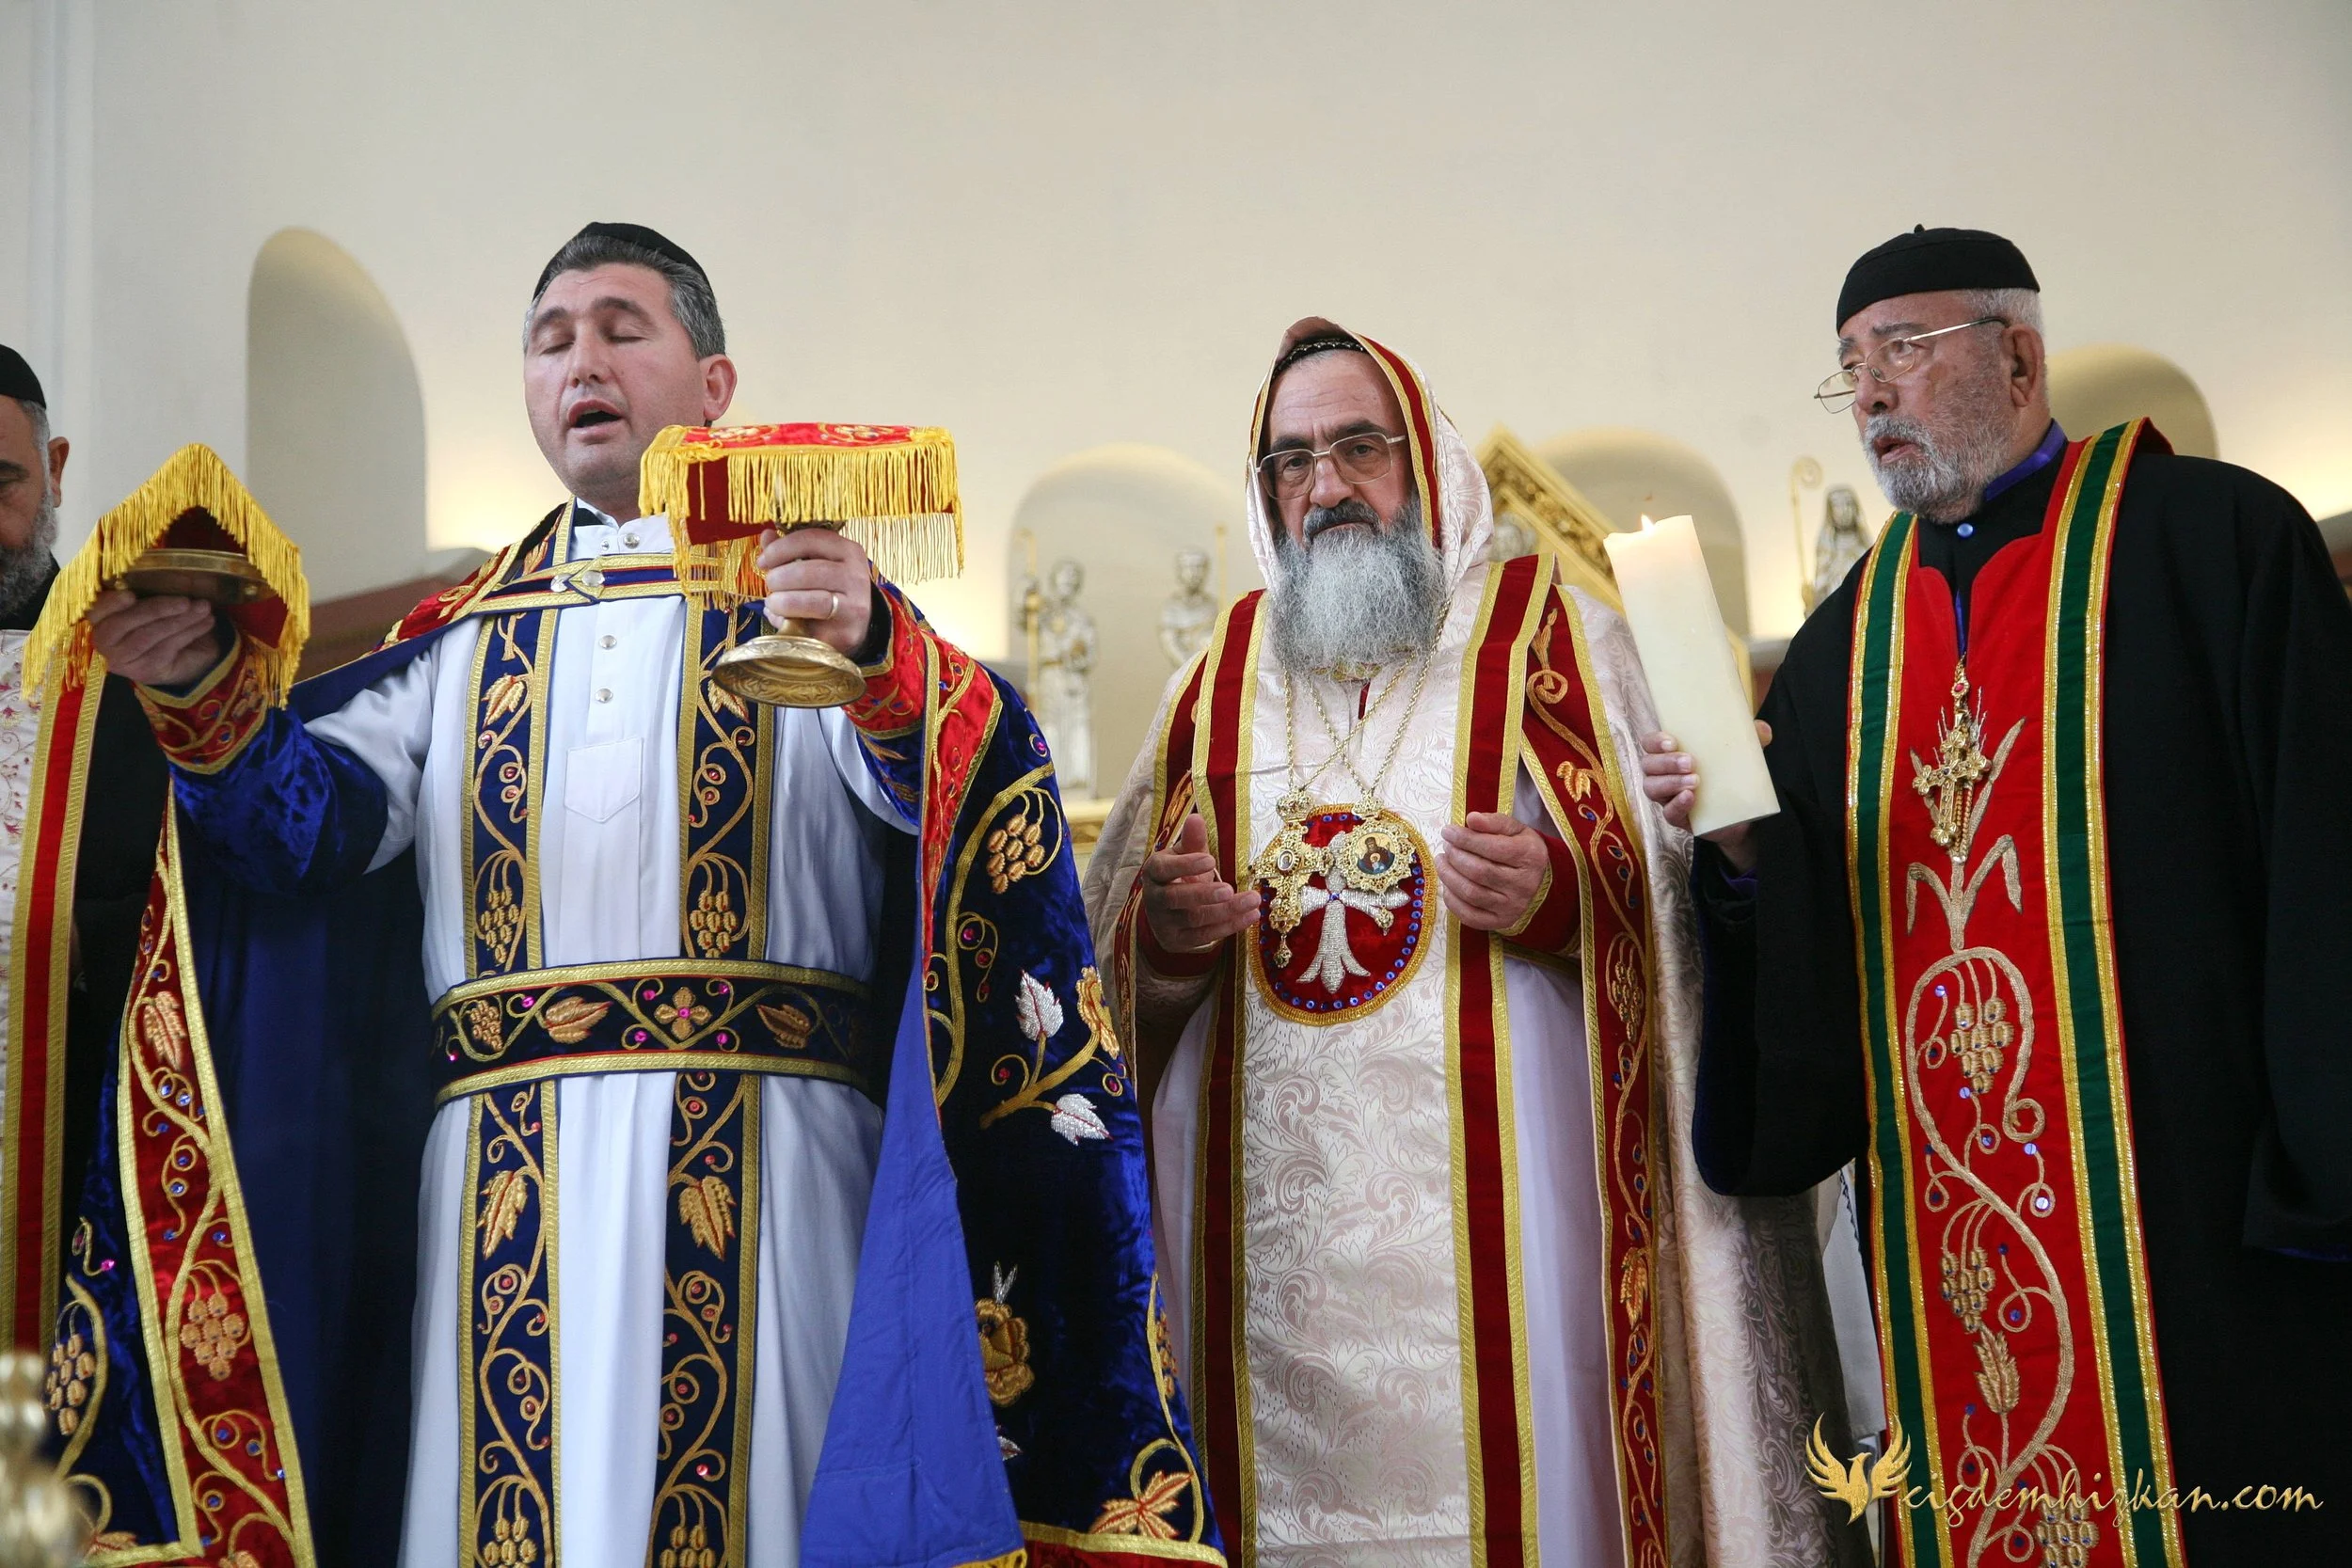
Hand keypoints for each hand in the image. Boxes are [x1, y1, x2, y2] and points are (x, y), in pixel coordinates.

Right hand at [87, 589, 221, 687]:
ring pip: (148, 636)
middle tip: (185, 601)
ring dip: (179, 621)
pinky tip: (206, 622)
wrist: (184, 657)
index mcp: (99, 618)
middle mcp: (104, 641)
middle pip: (122, 624)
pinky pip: (166, 648)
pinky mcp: (144, 671)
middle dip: (156, 609)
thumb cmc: (162, 622)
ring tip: (203, 608)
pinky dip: (189, 632)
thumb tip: (179, 578)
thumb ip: (152, 592)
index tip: (130, 595)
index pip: (94, 611)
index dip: (109, 603)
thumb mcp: (155, 604)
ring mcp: (122, 659)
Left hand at [756, 526, 872, 655]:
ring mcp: (854, 605)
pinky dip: (790, 620)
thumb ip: (788, 551)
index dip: (781, 548)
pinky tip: (782, 619)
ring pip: (812, 599)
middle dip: (780, 577)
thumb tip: (767, 535)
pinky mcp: (846, 631)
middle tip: (770, 585)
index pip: (812, 539)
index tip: (763, 561)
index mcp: (848, 552)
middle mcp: (856, 576)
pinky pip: (811, 626)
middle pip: (809, 570)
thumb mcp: (811, 567)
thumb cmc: (826, 593)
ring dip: (783, 600)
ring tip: (773, 603)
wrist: (849, 628)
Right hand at [1140, 813, 1260, 955]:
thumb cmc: (1180, 876)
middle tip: (1230, 889)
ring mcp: (1165, 923)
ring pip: (1195, 919)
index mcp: (1154, 872)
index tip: (1210, 860)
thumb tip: (1196, 818)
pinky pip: (1205, 936)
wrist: (1167, 910)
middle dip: (1205, 894)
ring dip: (1226, 911)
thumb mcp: (1184, 856)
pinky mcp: (1178, 941)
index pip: (1164, 870)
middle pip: (1178, 899)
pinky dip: (1230, 926)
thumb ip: (1192, 841)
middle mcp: (1154, 899)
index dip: (1185, 866)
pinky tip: (1251, 916)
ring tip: (1253, 900)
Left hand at [1437, 812, 1552, 931]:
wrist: (1538, 882)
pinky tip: (1447, 884)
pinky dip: (1452, 900)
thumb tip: (1471, 819)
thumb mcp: (1515, 830)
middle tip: (1446, 847)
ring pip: (1471, 893)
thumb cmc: (1521, 850)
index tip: (1447, 831)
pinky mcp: (1501, 922)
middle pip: (1479, 871)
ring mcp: (1513, 907)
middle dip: (1455, 856)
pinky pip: (1469, 915)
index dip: (1465, 839)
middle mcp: (1524, 884)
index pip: (1492, 847)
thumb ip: (1494, 822)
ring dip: (1449, 876)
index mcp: (1530, 856)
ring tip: (1441, 861)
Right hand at [1638, 724, 1771, 871]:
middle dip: (1666, 762)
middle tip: (1691, 762)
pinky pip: (1668, 813)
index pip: (1650, 744)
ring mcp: (1668, 797)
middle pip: (1647, 765)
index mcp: (1671, 754)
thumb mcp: (1741, 754)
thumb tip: (1762, 728)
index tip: (1673, 741)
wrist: (1741, 814)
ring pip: (1652, 788)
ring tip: (1695, 781)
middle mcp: (1663, 774)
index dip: (1655, 741)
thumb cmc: (1730, 776)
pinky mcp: (1678, 817)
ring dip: (1670, 782)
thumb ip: (1750, 739)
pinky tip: (1691, 798)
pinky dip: (1677, 804)